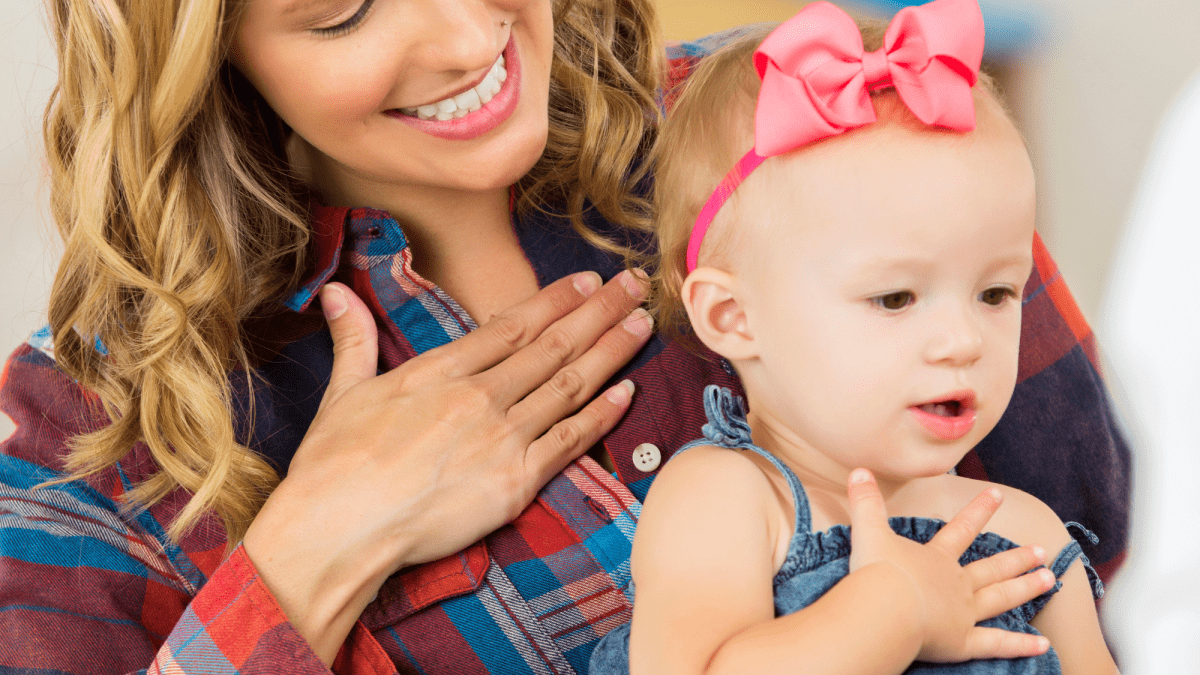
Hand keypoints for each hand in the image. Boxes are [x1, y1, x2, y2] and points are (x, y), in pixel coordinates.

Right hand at [243, 270, 651, 662]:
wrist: (340, 527)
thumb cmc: (334, 466)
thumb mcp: (341, 393)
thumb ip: (353, 339)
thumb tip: (335, 294)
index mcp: (440, 370)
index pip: (512, 324)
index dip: (556, 300)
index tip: (586, 281)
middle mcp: (479, 395)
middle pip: (553, 345)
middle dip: (599, 311)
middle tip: (633, 284)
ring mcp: (502, 437)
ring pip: (570, 385)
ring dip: (611, 351)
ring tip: (642, 324)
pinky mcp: (516, 481)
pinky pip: (570, 441)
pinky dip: (602, 415)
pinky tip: (627, 392)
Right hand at [846, 468, 1054, 662]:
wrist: (884, 610)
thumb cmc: (877, 573)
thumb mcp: (868, 532)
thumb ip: (865, 503)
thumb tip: (858, 470)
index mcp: (936, 559)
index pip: (961, 529)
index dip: (979, 510)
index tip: (998, 494)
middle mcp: (956, 584)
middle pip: (991, 568)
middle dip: (1016, 558)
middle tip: (1041, 551)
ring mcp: (963, 613)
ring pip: (1001, 598)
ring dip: (1026, 589)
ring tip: (1049, 580)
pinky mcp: (962, 642)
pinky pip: (997, 644)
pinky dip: (1020, 645)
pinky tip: (1043, 644)